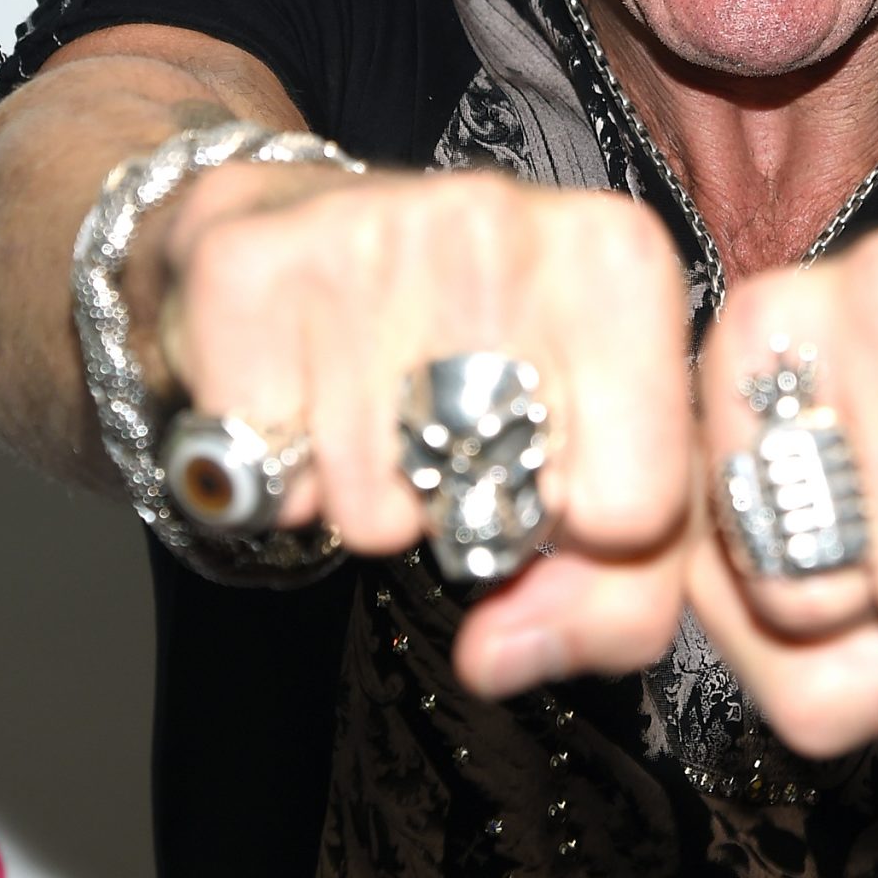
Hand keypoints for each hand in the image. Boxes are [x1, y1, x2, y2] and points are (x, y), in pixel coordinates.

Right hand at [141, 165, 695, 693]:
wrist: (302, 224)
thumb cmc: (477, 350)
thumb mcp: (589, 456)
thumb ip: (617, 594)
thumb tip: (501, 657)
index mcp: (622, 258)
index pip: (634, 506)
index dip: (582, 530)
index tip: (549, 468)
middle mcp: (504, 220)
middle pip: (489, 514)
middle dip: (465, 516)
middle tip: (445, 438)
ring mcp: (368, 230)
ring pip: (371, 507)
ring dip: (361, 496)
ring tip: (368, 408)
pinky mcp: (243, 264)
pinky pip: (262, 470)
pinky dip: (271, 464)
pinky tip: (296, 389)